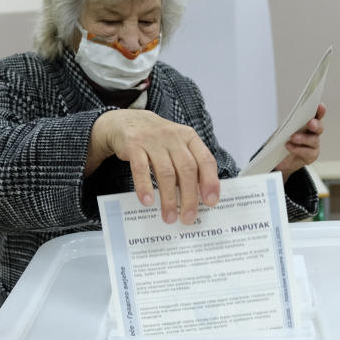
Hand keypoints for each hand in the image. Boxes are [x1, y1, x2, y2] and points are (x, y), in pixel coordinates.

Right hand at [89, 109, 219, 223]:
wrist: (128, 121)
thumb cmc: (158, 140)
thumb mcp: (177, 145)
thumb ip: (188, 165)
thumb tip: (199, 196)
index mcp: (189, 138)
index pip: (205, 160)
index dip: (210, 181)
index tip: (211, 201)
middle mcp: (173, 137)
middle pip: (186, 169)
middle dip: (189, 197)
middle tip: (188, 218)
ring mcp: (153, 140)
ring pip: (166, 172)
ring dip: (168, 198)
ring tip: (169, 217)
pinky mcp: (134, 145)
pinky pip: (141, 168)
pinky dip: (145, 187)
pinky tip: (148, 201)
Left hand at [274, 103, 325, 180]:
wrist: (281, 159)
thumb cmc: (284, 141)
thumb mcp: (284, 130)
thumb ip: (289, 125)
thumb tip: (290, 122)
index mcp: (308, 123)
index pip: (316, 115)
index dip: (320, 110)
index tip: (320, 106)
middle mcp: (314, 133)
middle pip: (319, 127)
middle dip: (315, 124)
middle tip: (310, 123)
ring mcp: (314, 145)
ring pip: (314, 140)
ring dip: (303, 138)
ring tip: (293, 137)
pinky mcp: (311, 155)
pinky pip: (307, 152)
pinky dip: (298, 149)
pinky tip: (289, 146)